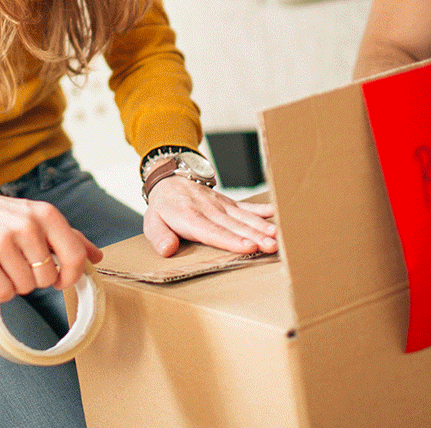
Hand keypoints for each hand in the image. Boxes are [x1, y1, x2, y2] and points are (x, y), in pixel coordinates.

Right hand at [0, 186, 101, 302]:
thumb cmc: (5, 216)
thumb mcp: (39, 217)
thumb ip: (70, 237)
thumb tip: (97, 257)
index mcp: (46, 214)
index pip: (75, 256)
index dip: (72, 276)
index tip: (61, 279)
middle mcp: (27, 226)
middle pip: (47, 278)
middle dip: (36, 278)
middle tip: (21, 263)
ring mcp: (3, 241)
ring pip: (25, 288)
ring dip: (17, 283)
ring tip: (5, 264)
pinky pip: (4, 292)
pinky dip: (1, 290)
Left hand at [143, 175, 276, 257]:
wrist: (170, 179)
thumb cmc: (163, 207)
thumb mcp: (152, 222)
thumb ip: (159, 237)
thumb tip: (167, 250)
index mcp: (190, 217)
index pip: (212, 231)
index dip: (231, 240)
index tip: (248, 247)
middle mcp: (209, 210)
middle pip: (234, 225)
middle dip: (255, 236)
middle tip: (272, 246)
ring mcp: (221, 205)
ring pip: (245, 217)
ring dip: (262, 226)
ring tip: (278, 236)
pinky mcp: (229, 202)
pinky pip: (247, 206)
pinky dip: (263, 210)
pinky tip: (277, 214)